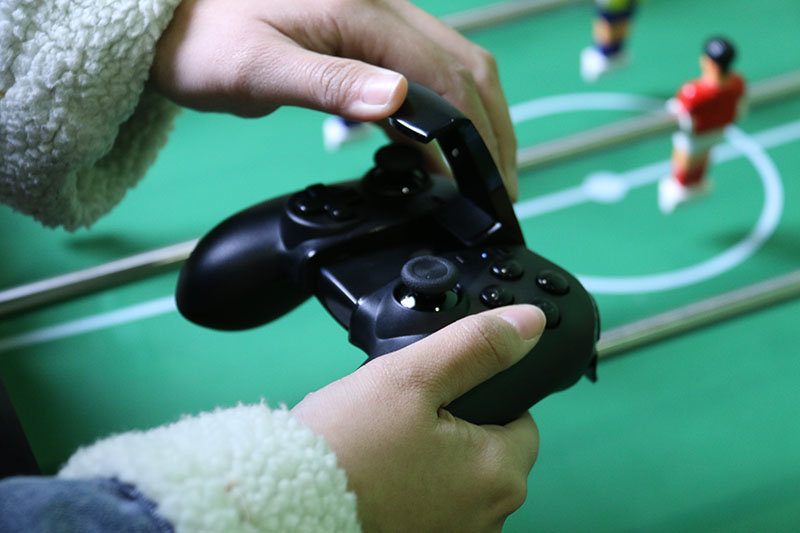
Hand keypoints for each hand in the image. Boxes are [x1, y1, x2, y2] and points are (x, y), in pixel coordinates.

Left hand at [150, 0, 517, 199]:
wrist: (174, 18)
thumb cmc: (203, 40)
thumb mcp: (255, 69)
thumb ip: (326, 83)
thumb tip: (395, 100)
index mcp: (362, 12)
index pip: (447, 77)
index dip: (475, 135)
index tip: (485, 185)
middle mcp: (382, 9)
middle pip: (468, 67)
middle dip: (493, 129)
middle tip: (500, 187)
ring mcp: (378, 21)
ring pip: (454, 68)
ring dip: (475, 121)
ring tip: (480, 176)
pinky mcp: (367, 39)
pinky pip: (423, 73)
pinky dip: (441, 114)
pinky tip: (434, 152)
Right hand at [291, 304, 545, 531]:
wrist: (282, 507)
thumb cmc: (346, 448)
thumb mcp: (411, 376)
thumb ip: (475, 346)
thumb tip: (528, 322)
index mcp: (499, 474)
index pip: (521, 418)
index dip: (481, 396)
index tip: (438, 395)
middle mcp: (490, 517)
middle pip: (488, 450)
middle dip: (454, 428)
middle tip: (401, 418)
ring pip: (458, 479)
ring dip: (433, 461)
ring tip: (383, 448)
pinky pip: (432, 505)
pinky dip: (413, 489)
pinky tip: (378, 478)